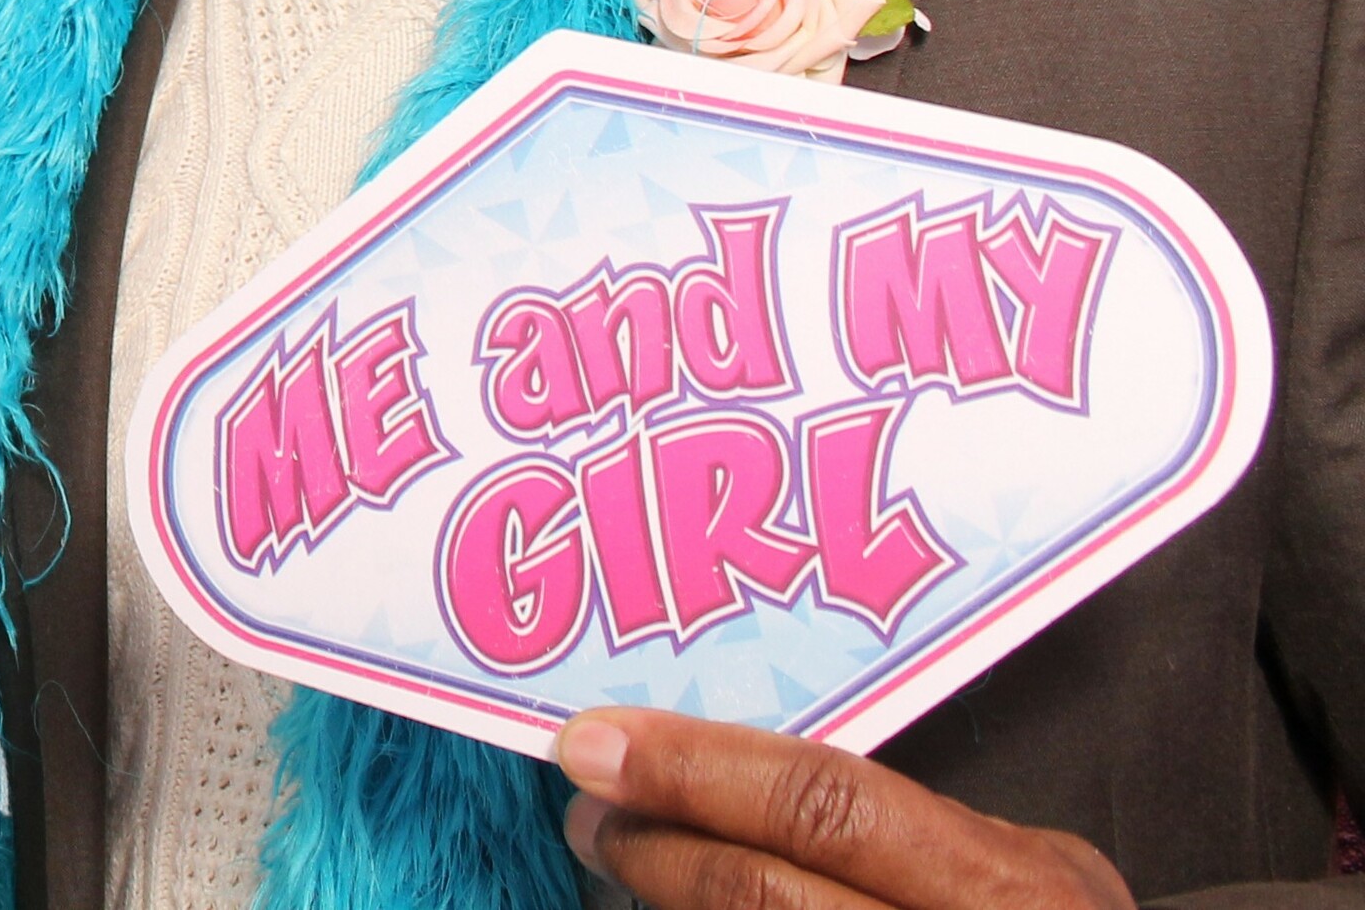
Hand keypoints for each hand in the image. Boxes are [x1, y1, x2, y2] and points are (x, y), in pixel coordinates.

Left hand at [558, 709, 1134, 909]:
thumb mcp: (1045, 881)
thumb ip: (923, 830)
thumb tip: (749, 775)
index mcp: (1008, 894)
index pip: (828, 806)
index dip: (697, 769)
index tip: (593, 742)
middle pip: (763, 899)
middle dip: (654, 847)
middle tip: (590, 811)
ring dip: (666, 908)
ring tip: (623, 863)